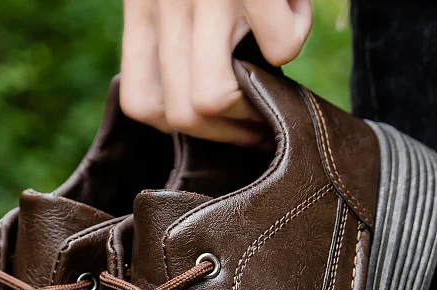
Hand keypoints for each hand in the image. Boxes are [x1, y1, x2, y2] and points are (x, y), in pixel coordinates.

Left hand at [120, 0, 312, 144]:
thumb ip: (178, 36)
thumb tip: (209, 109)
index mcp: (141, 5)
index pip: (142, 104)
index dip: (184, 126)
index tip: (219, 120)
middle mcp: (163, 1)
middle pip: (182, 116)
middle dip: (229, 129)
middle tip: (259, 115)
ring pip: (212, 99)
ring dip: (256, 104)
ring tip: (274, 75)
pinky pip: (279, 48)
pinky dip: (296, 35)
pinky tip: (294, 8)